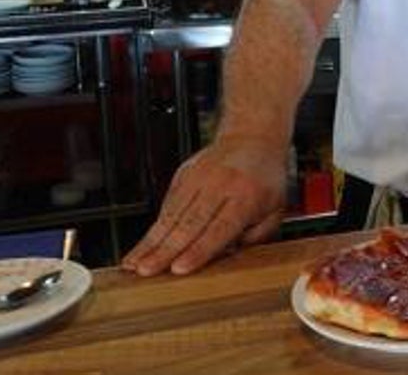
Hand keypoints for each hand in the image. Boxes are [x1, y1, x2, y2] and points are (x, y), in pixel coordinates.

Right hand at [122, 136, 285, 276]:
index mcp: (246, 197)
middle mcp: (219, 185)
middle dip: (165, 249)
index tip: (179, 269)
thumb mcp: (275, 210)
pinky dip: (154, 227)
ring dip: (150, 241)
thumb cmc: (265, 179)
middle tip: (146, 270)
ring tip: (133, 263)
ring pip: (171, 214)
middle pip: (189, 223)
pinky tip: (141, 246)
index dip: (198, 250)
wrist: (251, 137)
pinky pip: (167, 205)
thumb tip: (227, 257)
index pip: (219, 228)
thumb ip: (255, 237)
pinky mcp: (183, 174)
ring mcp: (198, 178)